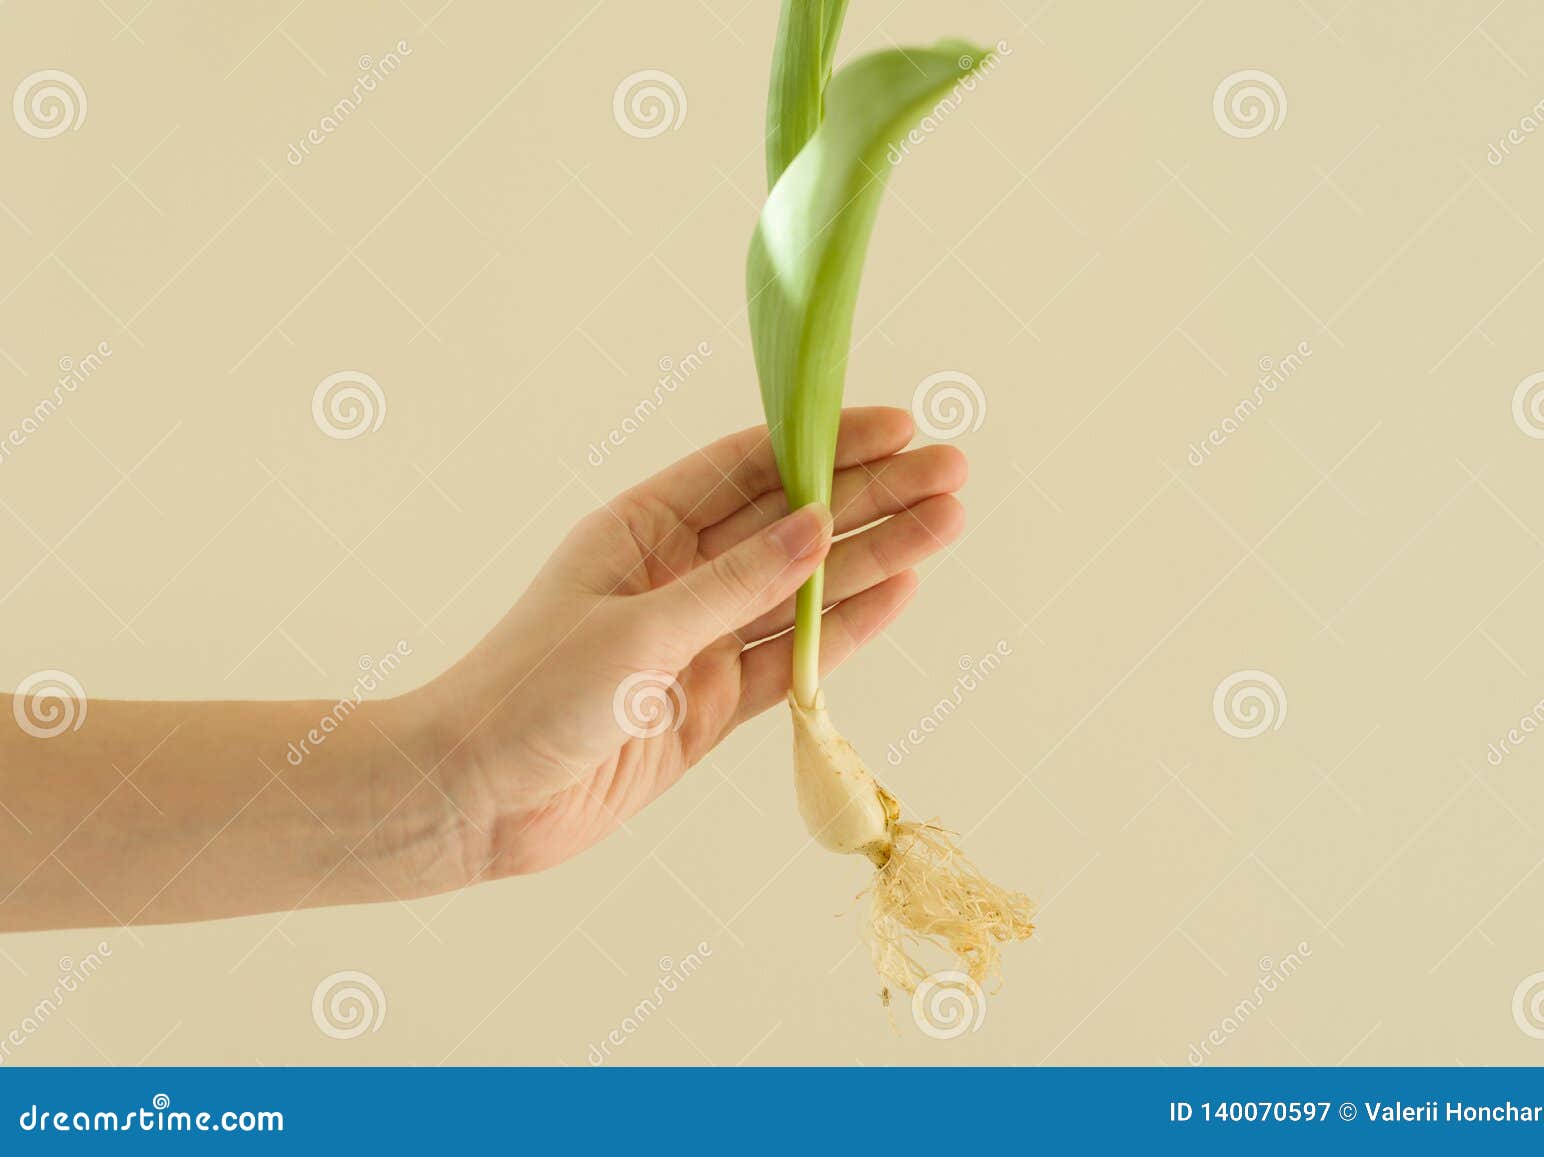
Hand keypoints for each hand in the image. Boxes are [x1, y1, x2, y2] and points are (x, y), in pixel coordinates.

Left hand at [423, 407, 966, 878]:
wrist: (474, 802)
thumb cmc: (528, 696)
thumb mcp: (634, 631)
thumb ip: (733, 584)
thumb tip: (817, 527)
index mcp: (641, 530)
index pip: (751, 468)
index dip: (827, 443)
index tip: (900, 427)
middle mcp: (676, 574)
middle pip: (792, 525)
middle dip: (872, 497)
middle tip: (953, 473)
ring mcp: (699, 640)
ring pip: (804, 590)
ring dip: (875, 559)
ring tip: (949, 525)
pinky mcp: (711, 703)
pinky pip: (792, 658)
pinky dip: (845, 631)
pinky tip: (901, 593)